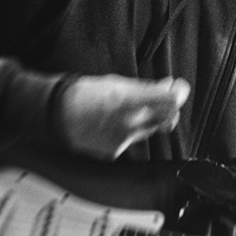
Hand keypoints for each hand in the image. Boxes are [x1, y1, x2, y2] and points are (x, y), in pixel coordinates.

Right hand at [60, 75, 190, 159]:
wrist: (56, 115)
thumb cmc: (84, 94)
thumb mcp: (117, 83)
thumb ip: (146, 87)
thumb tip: (168, 85)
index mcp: (130, 103)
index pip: (171, 101)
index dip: (179, 93)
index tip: (178, 87)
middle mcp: (129, 124)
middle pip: (167, 117)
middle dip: (170, 106)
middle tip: (165, 95)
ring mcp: (123, 140)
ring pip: (151, 129)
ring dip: (151, 117)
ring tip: (134, 106)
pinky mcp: (115, 152)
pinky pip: (132, 140)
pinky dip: (131, 129)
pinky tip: (116, 122)